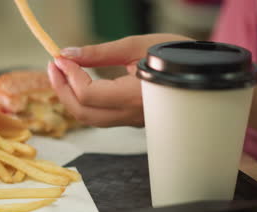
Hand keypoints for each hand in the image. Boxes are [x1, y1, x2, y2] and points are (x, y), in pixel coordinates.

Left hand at [48, 33, 190, 126]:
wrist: (203, 72)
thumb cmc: (177, 54)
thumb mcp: (138, 45)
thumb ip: (100, 52)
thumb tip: (69, 53)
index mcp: (137, 97)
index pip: (89, 95)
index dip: (69, 76)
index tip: (60, 57)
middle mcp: (132, 115)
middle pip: (83, 113)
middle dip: (62, 90)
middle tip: (53, 66)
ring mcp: (131, 121)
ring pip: (89, 118)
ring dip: (70, 96)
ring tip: (61, 72)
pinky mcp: (131, 119)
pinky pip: (99, 116)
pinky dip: (83, 100)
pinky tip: (78, 82)